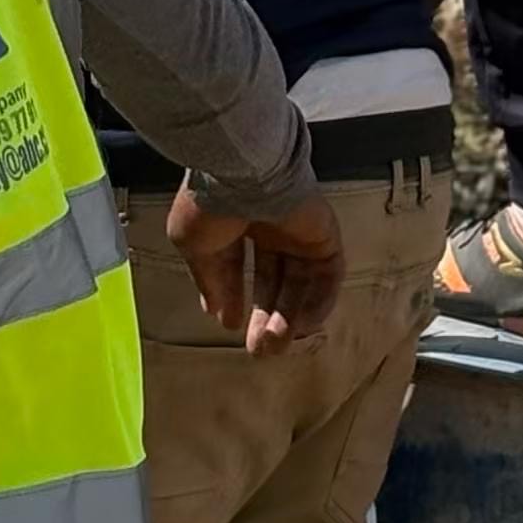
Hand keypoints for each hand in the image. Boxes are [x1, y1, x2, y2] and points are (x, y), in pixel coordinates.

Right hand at [166, 181, 344, 352]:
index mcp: (234, 217)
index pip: (238, 262)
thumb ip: (210, 280)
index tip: (231, 324)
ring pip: (299, 282)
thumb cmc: (210, 204)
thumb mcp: (195, 246)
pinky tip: (302, 326)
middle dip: (264, 316)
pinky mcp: (324, 235)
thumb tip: (218, 314)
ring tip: (272, 345)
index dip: (234, 295)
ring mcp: (298, 229)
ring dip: (288, 317)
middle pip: (273, 278)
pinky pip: (327, 275)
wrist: (243, 172)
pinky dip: (318, 303)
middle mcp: (268, 223)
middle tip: (257, 350)